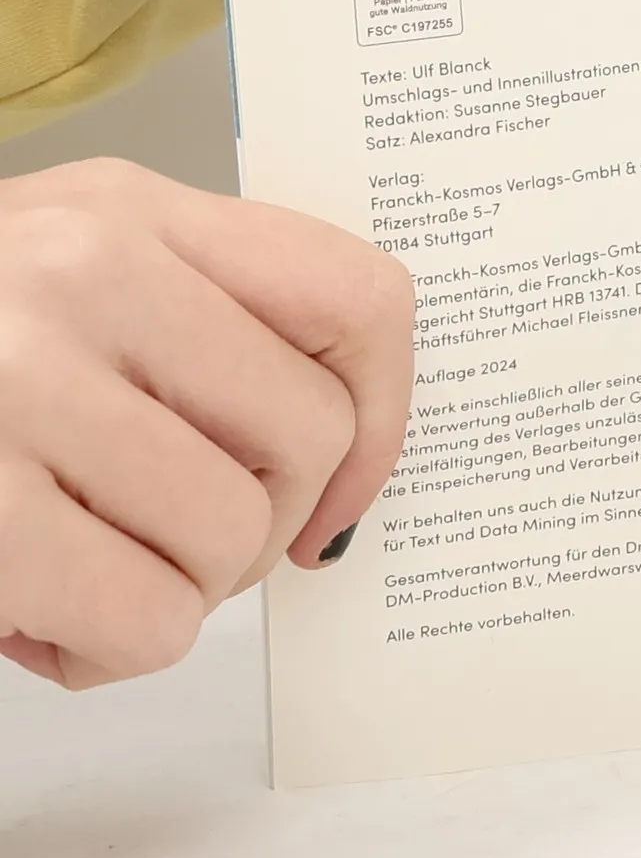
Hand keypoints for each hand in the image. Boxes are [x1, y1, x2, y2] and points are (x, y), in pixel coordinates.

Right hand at [0, 160, 413, 688]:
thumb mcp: (70, 276)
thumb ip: (203, 324)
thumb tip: (349, 459)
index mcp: (128, 209)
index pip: (359, 297)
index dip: (387, 414)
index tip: (343, 483)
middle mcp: (81, 272)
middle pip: (312, 436)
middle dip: (264, 522)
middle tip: (178, 535)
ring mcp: (18, 383)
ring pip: (234, 540)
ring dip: (181, 590)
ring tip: (91, 563)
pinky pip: (146, 622)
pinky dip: (113, 648)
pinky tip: (47, 615)